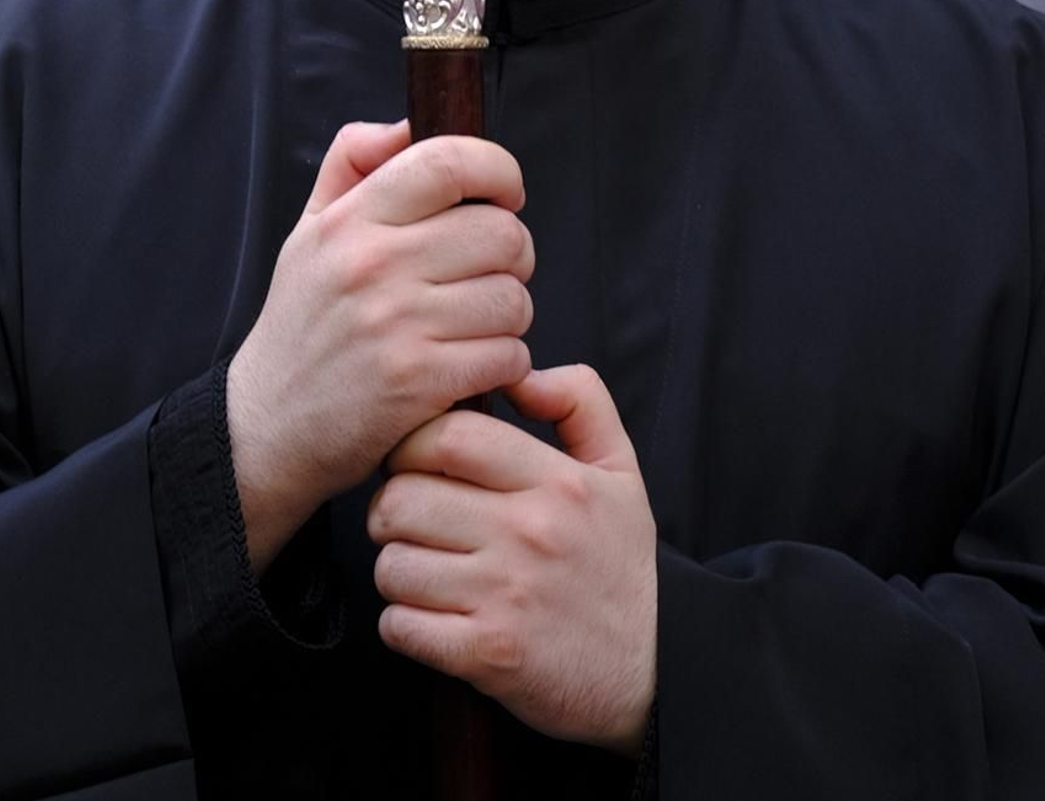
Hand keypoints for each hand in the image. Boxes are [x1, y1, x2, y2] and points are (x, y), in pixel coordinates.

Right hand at [226, 120, 532, 569]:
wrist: (266, 429)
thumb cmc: (301, 325)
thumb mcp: (308, 230)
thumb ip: (352, 163)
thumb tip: (407, 124)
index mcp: (352, 219)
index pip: (449, 161)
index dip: (498, 168)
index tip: (504, 192)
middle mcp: (374, 265)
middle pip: (501, 231)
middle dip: (513, 253)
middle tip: (490, 272)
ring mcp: (398, 326)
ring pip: (513, 297)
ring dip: (510, 314)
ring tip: (476, 324)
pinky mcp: (418, 384)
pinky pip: (507, 355)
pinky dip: (504, 362)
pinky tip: (472, 365)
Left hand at [369, 363, 656, 754]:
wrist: (653, 670)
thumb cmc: (622, 566)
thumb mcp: (621, 470)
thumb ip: (580, 400)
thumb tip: (519, 374)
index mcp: (557, 482)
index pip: (450, 436)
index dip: (414, 443)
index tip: (415, 463)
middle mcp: (529, 533)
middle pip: (406, 498)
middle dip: (391, 508)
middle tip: (407, 520)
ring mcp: (505, 596)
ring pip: (394, 564)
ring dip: (396, 569)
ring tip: (421, 571)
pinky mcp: (488, 655)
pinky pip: (402, 627)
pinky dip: (402, 624)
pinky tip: (428, 618)